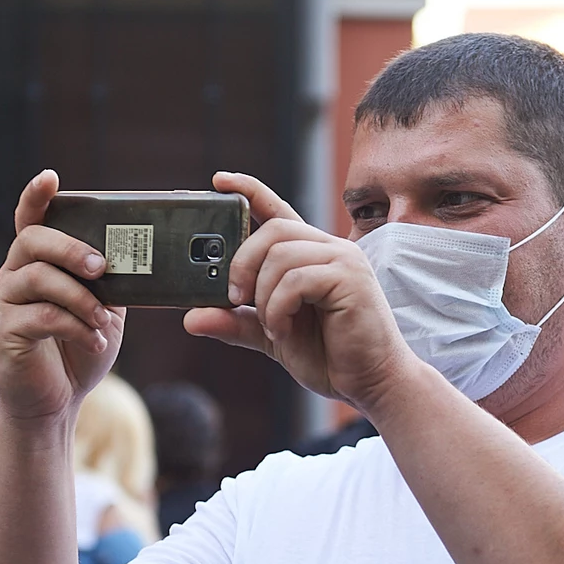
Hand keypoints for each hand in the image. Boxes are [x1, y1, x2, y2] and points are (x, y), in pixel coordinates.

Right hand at [0, 169, 123, 421]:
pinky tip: (95, 339)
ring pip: (38, 278)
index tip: (50, 177)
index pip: (30, 220)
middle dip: (70, 248)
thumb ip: (111, 282)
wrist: (57, 402)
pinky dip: (75, 326)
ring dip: (80, 296)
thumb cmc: (78, 351)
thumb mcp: (104, 310)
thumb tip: (142, 257)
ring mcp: (4, 303)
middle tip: (101, 267)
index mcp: (36, 263)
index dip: (36, 196)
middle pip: (32, 241)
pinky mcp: (4, 332)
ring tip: (103, 319)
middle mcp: (13, 276)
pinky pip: (41, 316)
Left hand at [183, 172, 417, 410]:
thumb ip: (236, 322)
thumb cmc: (330, 356)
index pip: (277, 211)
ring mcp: (343, 261)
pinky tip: (284, 330)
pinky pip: (297, 280)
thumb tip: (191, 318)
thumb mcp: (271, 335)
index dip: (249, 191)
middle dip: (242, 262)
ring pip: (281, 255)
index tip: (219, 181)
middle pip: (273, 230)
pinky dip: (279, 308)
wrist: (372, 382)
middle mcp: (329, 250)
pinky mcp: (351, 279)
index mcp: (310, 255)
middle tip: (234, 297)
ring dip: (263, 295)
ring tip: (272, 325)